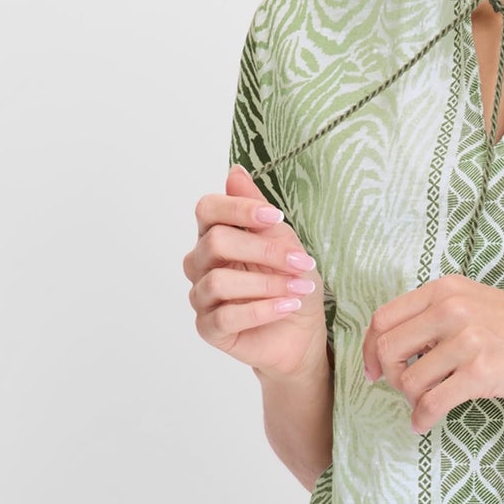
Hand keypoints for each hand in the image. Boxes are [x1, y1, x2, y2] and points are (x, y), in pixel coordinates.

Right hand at [184, 164, 328, 380]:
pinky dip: (261, 310)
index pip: (207, 209)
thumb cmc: (292, 283)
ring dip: (267, 283)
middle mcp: (201, 264)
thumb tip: (234, 171)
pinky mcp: (209, 329)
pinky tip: (287, 306)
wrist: (302, 332)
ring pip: (219, 282)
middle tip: (301, 263)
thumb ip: (258, 210)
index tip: (275, 216)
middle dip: (264, 251)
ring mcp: (202, 298)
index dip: (238, 209)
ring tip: (299, 289)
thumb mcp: (285, 241)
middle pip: (215, 243)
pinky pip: (225, 317)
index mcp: (215, 236)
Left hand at [360, 273, 503, 433]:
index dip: (369, 349)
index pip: (383, 318)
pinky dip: (422, 419)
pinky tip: (426, 424)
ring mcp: (468, 339)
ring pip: (408, 381)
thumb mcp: (480, 305)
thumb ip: (439, 317)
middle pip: (387, 349)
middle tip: (404, 391)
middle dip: (388, 377)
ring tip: (427, 406)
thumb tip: (396, 350)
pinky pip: (432, 402)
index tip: (372, 370)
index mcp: (447, 289)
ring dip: (411, 401)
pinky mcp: (483, 371)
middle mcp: (452, 308)